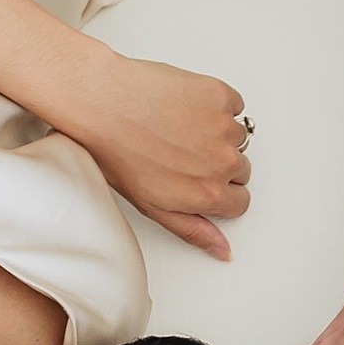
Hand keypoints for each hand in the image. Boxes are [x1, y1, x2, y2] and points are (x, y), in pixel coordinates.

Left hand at [56, 52, 251, 259]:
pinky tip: (186, 106)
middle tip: (185, 153)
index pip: (240, 202)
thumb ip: (194, 229)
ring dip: (217, 134)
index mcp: (209, 194)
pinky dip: (216, 105)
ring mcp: (223, 127)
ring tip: (181, 128)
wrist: (102, 104)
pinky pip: (234, 105)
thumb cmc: (116, 152)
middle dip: (218, 164)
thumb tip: (222, 249)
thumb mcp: (153, 206)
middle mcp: (223, 162)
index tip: (204, 181)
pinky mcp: (219, 95)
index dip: (220, 193)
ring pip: (237, 137)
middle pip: (240, 169)